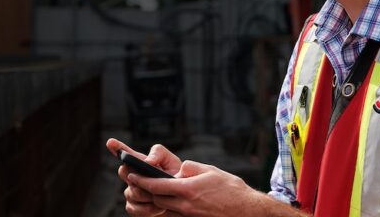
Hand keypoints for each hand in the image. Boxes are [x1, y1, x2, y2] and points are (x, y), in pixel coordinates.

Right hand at [106, 139, 182, 215]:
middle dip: (138, 176)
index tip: (110, 142)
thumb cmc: (177, 178)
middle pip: (124, 171)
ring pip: (132, 192)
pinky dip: (147, 209)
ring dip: (149, 195)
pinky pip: (133, 208)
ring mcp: (131, 191)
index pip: (127, 154)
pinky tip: (158, 207)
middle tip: (154, 182)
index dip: (117, 148)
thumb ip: (159, 154)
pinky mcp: (132, 207)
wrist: (181, 200)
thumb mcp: (172, 162)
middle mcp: (132, 176)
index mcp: (142, 163)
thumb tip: (147, 161)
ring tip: (164, 196)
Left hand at [127, 160, 260, 216]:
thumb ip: (191, 168)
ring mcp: (188, 216)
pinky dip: (170, 208)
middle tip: (141, 182)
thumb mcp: (211, 171)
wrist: (246, 211)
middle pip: (156, 199)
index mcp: (188, 189)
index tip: (133, 175)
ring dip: (157, 200)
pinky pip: (175, 215)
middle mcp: (185, 206)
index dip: (142, 180)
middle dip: (147, 191)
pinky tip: (172, 202)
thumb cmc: (232, 190)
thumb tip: (179, 168)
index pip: (156, 186)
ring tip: (156, 191)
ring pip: (164, 209)